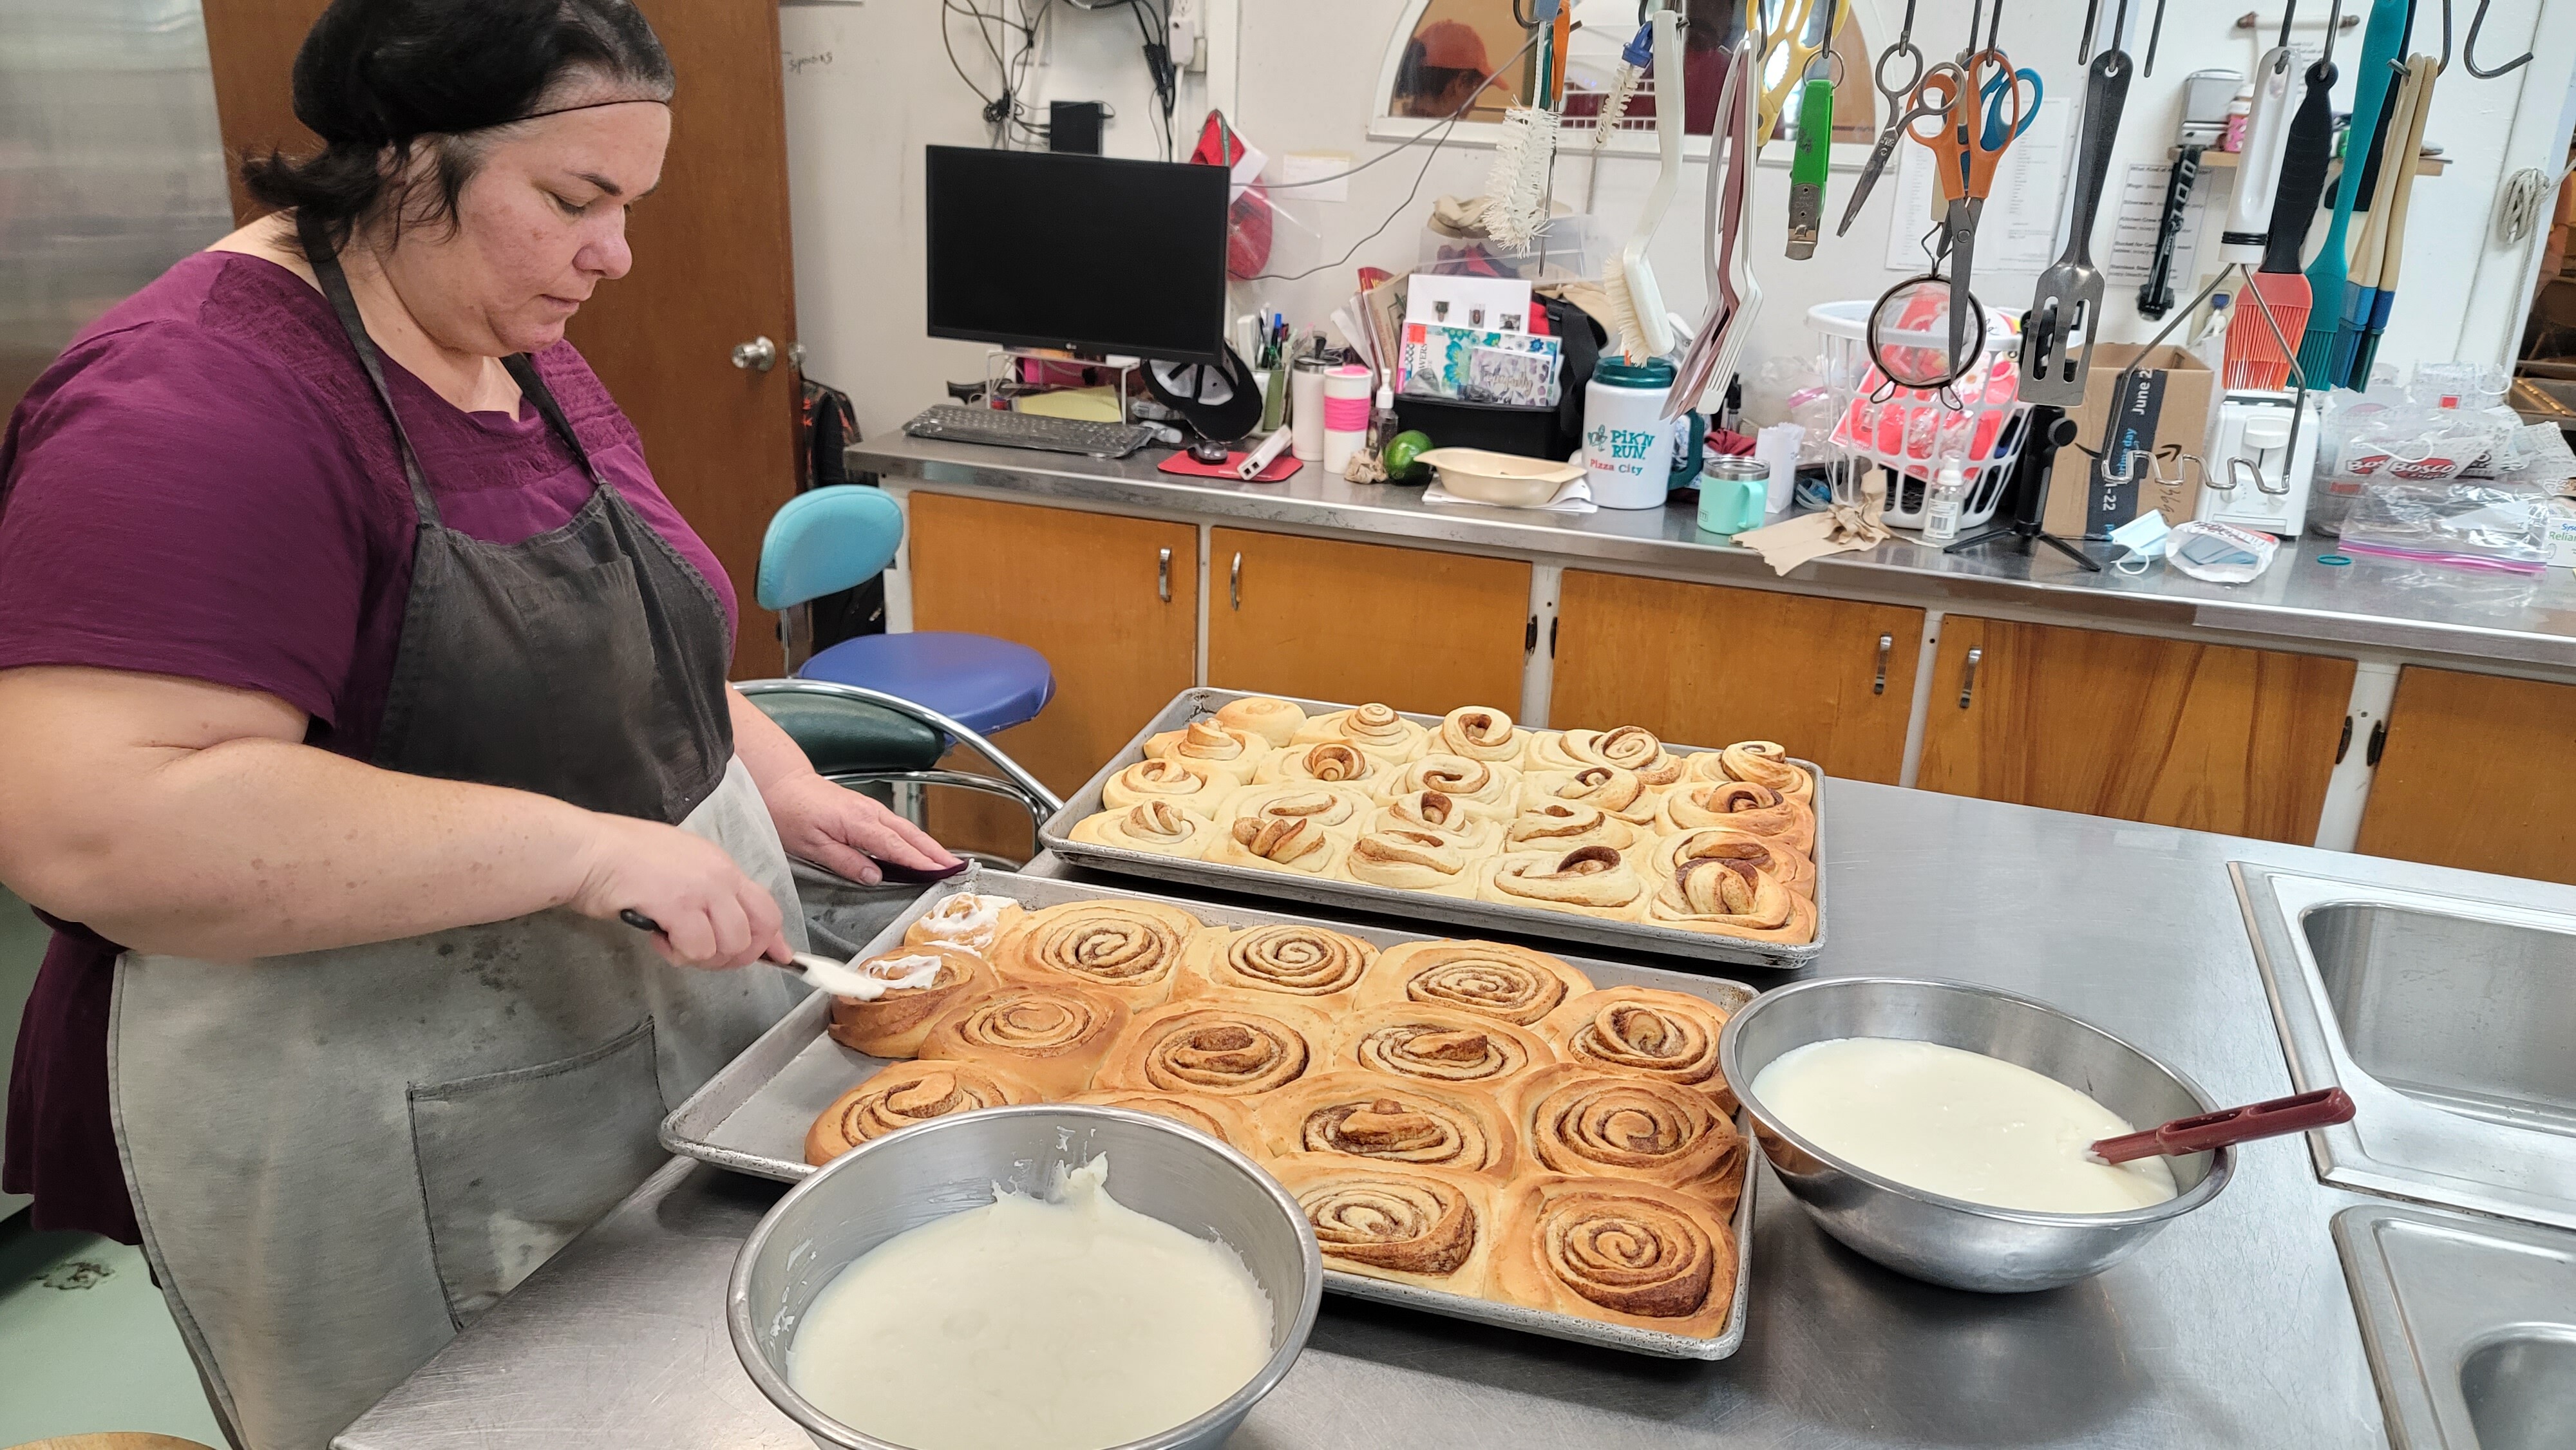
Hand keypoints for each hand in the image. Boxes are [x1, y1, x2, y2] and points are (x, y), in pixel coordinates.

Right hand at [567, 813, 789, 968]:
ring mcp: (701, 888)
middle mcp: (719, 875)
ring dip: (703, 956)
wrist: (586, 850)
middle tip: (703, 955)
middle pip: (758, 931)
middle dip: (736, 956)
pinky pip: (697, 948)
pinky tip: (658, 938)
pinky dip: (677, 954)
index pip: (767, 907)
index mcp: (721, 865)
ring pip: (731, 945)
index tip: (772, 959)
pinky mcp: (678, 905)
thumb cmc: (621, 858)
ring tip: (674, 942)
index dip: (770, 940)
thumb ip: (709, 894)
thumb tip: (733, 924)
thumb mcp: (679, 867)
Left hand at [763, 772, 960, 885]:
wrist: (780, 783)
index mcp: (858, 823)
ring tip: (946, 861)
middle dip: (935, 852)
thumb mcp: (811, 845)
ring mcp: (869, 809)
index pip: (897, 847)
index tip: (941, 873)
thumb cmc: (790, 812)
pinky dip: (913, 838)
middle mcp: (869, 813)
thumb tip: (874, 876)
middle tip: (957, 869)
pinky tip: (917, 847)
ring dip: (928, 845)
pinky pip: (896, 825)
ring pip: (906, 829)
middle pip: (910, 835)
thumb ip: (845, 862)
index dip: (921, 862)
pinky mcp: (865, 809)